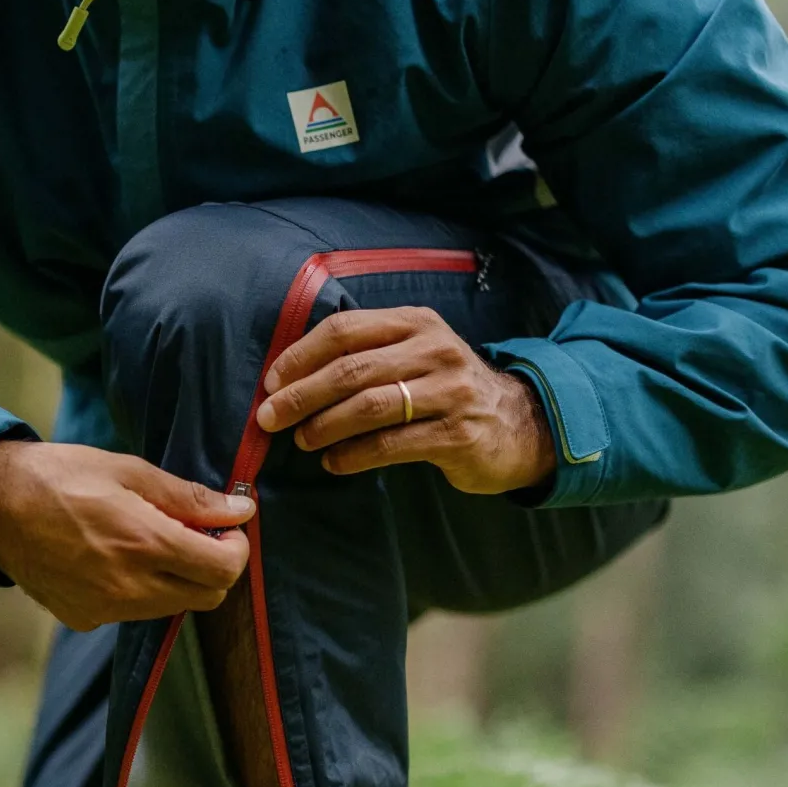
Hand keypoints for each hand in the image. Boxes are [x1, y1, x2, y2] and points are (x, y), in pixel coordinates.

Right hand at [0, 440, 253, 629]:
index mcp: (144, 543)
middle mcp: (129, 586)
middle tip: (198, 534)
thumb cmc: (60, 476)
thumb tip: (239, 510)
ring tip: (153, 541)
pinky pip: (134, 612)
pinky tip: (117, 558)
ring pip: (173, 607)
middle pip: (207, 596)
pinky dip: (143, 590)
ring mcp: (105, 609)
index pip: (223, 570)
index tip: (228, 529)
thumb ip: (188, 497)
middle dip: (214, 567)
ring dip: (179, 579)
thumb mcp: (128, 471)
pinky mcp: (85, 619)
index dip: (236, 550)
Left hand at [255, 306, 555, 493]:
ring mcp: (449, 391)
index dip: (301, 356)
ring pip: (369, 406)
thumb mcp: (415, 355)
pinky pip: (391, 444)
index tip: (271, 381)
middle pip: (352, 369)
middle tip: (269, 418)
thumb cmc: (447, 391)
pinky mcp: (456, 433)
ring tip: (301, 441)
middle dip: (301, 394)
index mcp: (416, 323)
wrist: (518, 424)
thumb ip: (366, 355)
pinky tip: (334, 462)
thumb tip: (291, 376)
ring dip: (324, 425)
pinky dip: (353, 455)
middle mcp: (434, 350)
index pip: (345, 330)